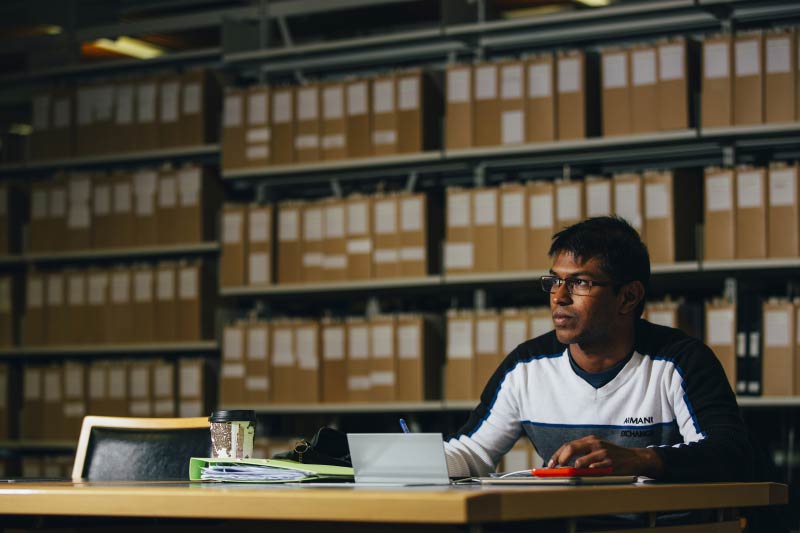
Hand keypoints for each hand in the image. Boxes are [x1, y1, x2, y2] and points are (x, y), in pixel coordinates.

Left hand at [547, 435, 663, 477]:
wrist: (634, 458)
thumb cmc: (613, 455)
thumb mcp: (597, 449)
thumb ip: (583, 453)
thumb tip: (563, 462)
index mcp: (590, 440)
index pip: (568, 445)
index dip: (557, 454)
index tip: (550, 463)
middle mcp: (595, 444)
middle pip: (571, 448)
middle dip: (560, 459)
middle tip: (555, 468)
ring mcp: (603, 453)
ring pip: (581, 460)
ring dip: (573, 469)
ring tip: (570, 474)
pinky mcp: (610, 463)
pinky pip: (595, 468)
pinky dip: (588, 471)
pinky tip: (586, 473)